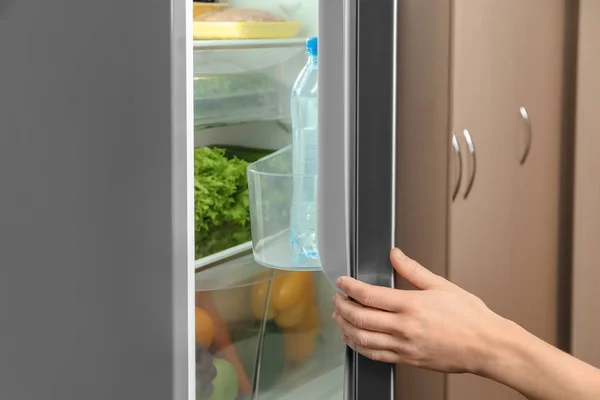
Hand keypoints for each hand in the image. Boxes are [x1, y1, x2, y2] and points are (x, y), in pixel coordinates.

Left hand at [332, 248, 505, 373]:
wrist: (487, 346)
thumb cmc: (470, 317)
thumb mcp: (441, 285)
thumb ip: (413, 270)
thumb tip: (395, 255)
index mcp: (411, 305)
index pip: (369, 295)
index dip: (349, 287)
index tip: (342, 282)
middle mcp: (404, 327)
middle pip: (360, 318)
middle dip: (342, 307)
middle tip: (336, 299)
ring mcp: (405, 346)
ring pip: (363, 339)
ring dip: (346, 327)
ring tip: (339, 318)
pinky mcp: (408, 360)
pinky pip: (376, 355)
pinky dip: (359, 347)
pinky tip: (354, 340)